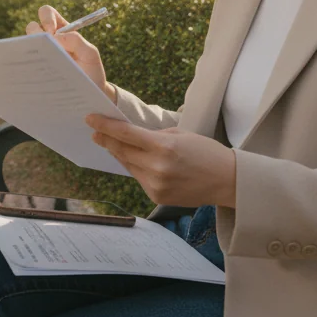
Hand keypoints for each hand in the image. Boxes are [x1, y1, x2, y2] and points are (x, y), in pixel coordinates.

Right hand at [26, 5, 114, 101]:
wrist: (88, 94)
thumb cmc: (91, 72)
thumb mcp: (90, 55)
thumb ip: (77, 41)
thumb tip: (56, 36)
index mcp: (61, 30)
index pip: (47, 13)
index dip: (46, 18)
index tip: (51, 31)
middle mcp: (48, 40)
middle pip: (32, 26)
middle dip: (36, 33)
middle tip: (46, 46)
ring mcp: (40, 55)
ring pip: (26, 44)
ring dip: (32, 50)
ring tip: (42, 63)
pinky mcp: (34, 69)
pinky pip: (24, 63)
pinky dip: (28, 65)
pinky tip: (36, 74)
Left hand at [85, 113, 237, 207]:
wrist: (226, 181)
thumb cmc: (205, 152)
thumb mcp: (180, 135)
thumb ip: (153, 136)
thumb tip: (129, 137)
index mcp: (164, 147)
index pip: (126, 134)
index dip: (105, 126)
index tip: (90, 119)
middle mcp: (157, 167)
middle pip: (122, 151)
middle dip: (106, 140)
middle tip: (94, 131)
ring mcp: (156, 184)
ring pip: (128, 165)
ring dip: (120, 154)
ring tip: (112, 143)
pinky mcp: (156, 197)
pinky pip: (138, 178)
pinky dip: (135, 168)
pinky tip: (135, 160)